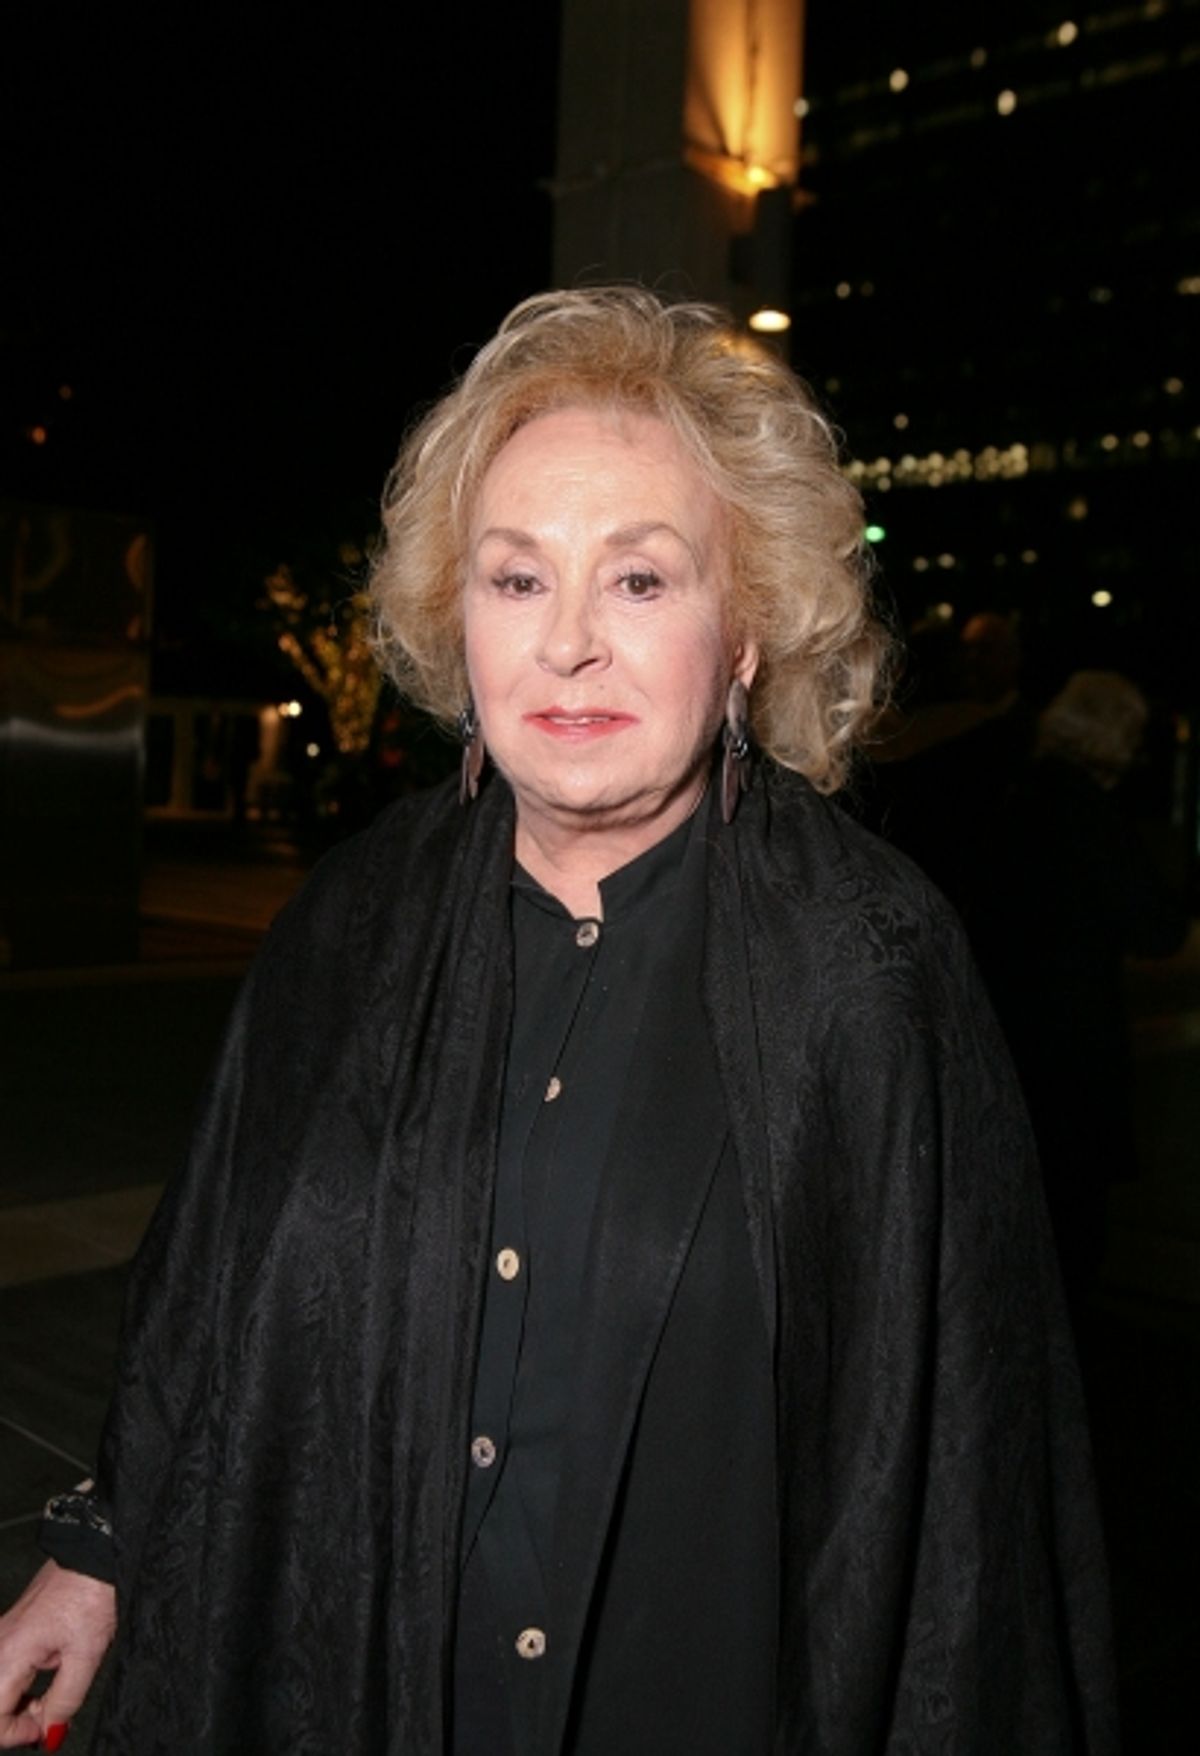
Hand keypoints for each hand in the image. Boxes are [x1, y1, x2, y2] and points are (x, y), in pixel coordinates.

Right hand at [0, 1562, 115, 1748]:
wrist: (92, 1555)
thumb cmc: (89, 1594)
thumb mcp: (86, 1656)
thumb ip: (65, 1701)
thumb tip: (49, 1733)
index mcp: (8, 1655)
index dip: (15, 1734)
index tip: (44, 1729)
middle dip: (14, 1722)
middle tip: (47, 1718)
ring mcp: (0, 1638)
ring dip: (17, 1705)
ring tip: (50, 1700)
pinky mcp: (9, 1632)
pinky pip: (3, 1671)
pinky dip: (19, 1686)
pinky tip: (44, 1683)